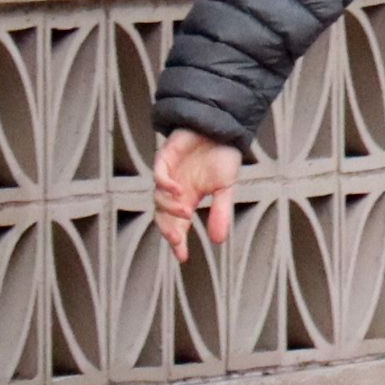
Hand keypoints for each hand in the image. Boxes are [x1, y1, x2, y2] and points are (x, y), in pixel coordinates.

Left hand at [152, 127, 245, 261]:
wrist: (223, 127)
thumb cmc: (223, 155)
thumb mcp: (226, 189)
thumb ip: (221, 212)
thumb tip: (218, 240)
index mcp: (188, 198)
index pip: (178, 225)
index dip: (178, 241)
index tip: (182, 257)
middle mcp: (175, 189)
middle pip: (163, 216)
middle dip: (168, 230)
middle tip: (177, 240)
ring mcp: (169, 174)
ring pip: (159, 199)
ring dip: (170, 208)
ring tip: (186, 211)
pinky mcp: (165, 157)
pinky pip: (159, 175)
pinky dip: (165, 185)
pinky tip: (178, 191)